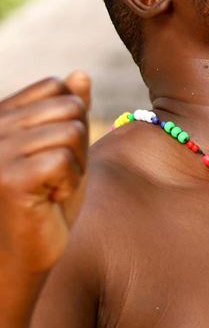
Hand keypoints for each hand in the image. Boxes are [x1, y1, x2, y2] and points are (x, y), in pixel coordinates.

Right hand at [0, 73, 90, 274]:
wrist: (24, 254)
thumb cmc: (45, 202)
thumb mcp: (65, 150)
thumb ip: (70, 112)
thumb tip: (80, 73)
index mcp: (2, 116)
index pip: (56, 86)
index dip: (72, 119)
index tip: (55, 153)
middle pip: (69, 106)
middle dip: (78, 143)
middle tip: (55, 175)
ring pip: (71, 132)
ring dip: (75, 166)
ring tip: (50, 187)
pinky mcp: (8, 177)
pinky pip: (64, 159)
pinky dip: (68, 182)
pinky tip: (48, 199)